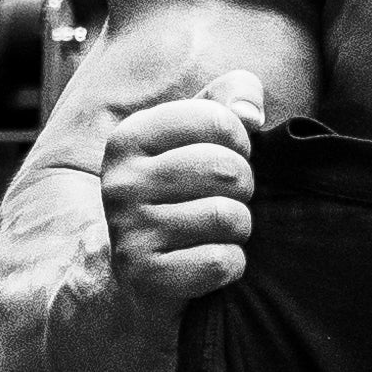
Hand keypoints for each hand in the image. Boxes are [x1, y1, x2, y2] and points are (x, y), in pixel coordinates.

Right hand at [99, 70, 266, 308]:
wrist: (141, 264)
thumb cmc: (183, 187)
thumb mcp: (199, 132)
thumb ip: (231, 96)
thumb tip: (250, 115)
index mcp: (130, 136)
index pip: (218, 119)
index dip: (240, 141)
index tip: (229, 155)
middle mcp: (120, 182)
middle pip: (226, 170)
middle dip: (244, 186)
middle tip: (230, 197)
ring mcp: (127, 231)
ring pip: (226, 218)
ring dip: (239, 227)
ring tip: (220, 228)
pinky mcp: (142, 275)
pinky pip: (219, 262)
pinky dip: (232, 264)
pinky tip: (212, 257)